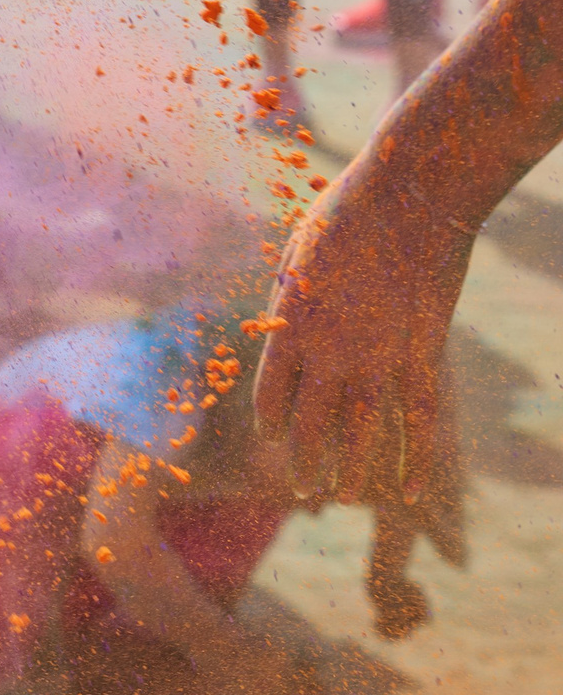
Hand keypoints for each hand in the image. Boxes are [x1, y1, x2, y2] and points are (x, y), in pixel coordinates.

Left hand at [254, 176, 471, 501]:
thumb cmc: (345, 214)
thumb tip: (283, 326)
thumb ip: (291, 299)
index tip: (273, 438)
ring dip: (353, 472)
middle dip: (305, 462)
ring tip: (346, 496)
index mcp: (289, 326)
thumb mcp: (298, 256)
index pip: (271, 395)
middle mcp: (328, 353)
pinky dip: (417, 460)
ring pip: (362, 435)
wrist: (407, 197)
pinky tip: (413, 491)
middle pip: (311, 426)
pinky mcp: (423, 356)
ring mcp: (378, 359)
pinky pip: (419, 422)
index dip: (271, 422)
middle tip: (306, 489)